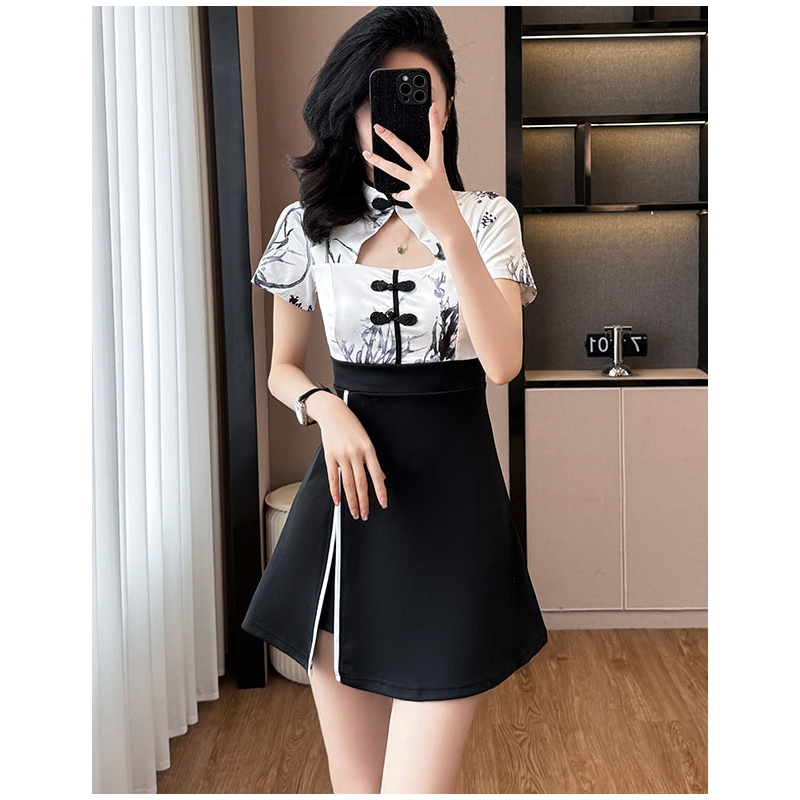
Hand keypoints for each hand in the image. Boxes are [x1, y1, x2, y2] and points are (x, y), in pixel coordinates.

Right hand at [308, 391, 387, 519]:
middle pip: (361, 483)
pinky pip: (333, 478)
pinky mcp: (330, 457)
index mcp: (368, 449)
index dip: (381, 491)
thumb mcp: (366, 440)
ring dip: (352, 501)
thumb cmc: (351, 425)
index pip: (376, 475)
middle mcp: (356, 453)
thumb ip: (372, 460)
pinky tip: (338, 501)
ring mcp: (342, 456)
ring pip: (348, 484)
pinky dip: (335, 492)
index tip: (383, 503)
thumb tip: (381, 477)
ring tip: (354, 512)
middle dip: (364, 502)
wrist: (333, 413)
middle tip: (365, 514)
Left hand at [363, 103, 465, 240]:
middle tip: (379, 128)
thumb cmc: (444, 203)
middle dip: (390, 138)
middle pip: (406, 150)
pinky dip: (399, 193)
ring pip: (394, 169)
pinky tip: (400, 194)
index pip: (437, 140)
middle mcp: (429, 172)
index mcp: (438, 166)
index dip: (435, 123)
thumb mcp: (440, 182)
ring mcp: (420, 184)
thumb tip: (411, 168)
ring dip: (378, 161)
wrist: (449, 224)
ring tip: (367, 155)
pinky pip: (399, 192)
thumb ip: (428, 171)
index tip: (432, 107)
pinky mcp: (413, 196)